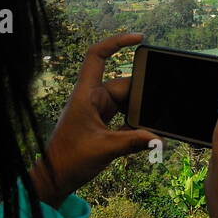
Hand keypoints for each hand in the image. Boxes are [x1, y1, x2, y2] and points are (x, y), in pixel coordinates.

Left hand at [32, 32, 157, 205]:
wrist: (55, 178)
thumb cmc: (69, 160)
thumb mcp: (104, 150)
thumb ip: (133, 142)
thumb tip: (158, 139)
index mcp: (85, 94)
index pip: (97, 56)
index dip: (116, 42)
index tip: (139, 39)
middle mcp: (92, 98)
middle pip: (124, 84)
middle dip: (143, 94)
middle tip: (162, 105)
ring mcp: (97, 110)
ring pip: (127, 102)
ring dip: (141, 112)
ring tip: (157, 121)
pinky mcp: (102, 123)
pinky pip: (125, 116)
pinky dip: (137, 123)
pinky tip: (149, 134)